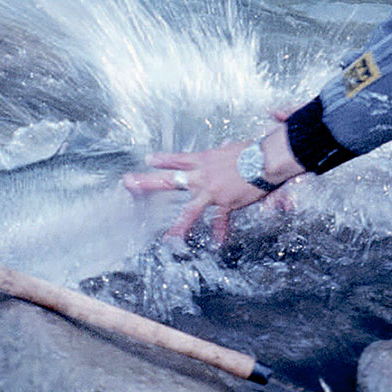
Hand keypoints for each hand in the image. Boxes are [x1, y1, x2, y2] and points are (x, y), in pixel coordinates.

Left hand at [124, 141, 270, 244]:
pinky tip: (217, 243)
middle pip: (169, 180)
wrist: (263, 159)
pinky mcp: (225, 203)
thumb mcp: (232, 149)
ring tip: (169, 239)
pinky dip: (221, 231)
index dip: (162, 160)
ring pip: (190, 210)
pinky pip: (221, 220)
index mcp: (203, 160)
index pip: (177, 160)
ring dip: (180, 225)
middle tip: (128, 182)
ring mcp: (211, 191)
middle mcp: (202, 176)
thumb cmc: (251, 151)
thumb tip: (225, 148)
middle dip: (146, 181)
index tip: (148, 160)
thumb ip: (225, 153)